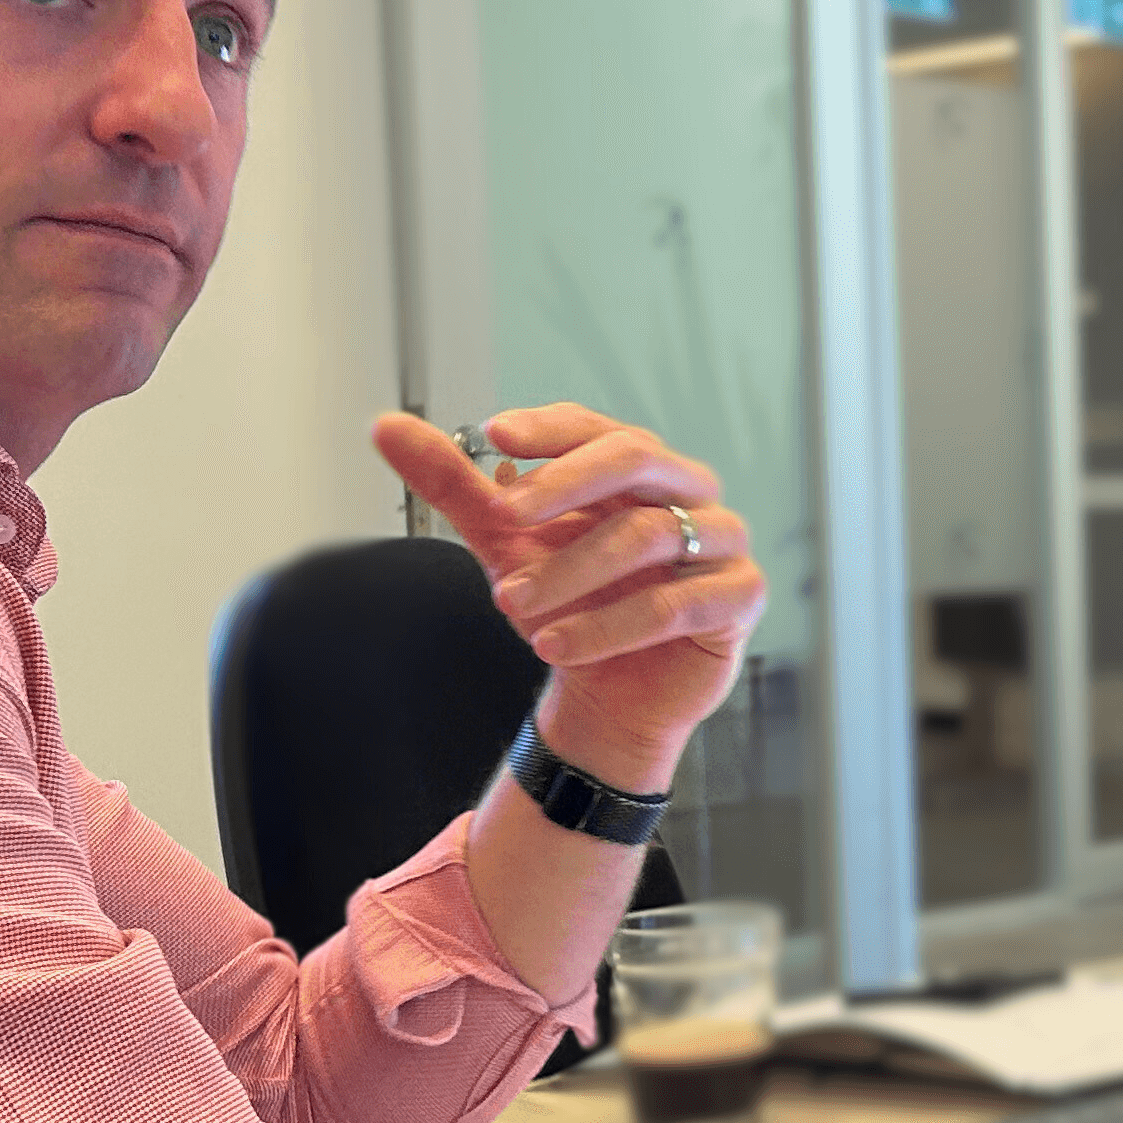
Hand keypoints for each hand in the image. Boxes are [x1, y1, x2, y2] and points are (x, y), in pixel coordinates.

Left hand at [373, 405, 766, 789]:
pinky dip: (607, 626)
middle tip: (506, 512)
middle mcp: (686, 491)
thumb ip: (455, 485)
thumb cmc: (570, 606)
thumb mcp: (503, 543)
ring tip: (512, 605)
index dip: (550, 428)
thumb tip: (385, 427)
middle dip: (564, 482)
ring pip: (646, 535)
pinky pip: (673, 603)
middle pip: (635, 458)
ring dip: (570, 571)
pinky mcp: (738, 598)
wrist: (608, 696)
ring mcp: (720, 541)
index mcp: (636, 468)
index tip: (494, 436)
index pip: (596, 427)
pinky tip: (556, 645)